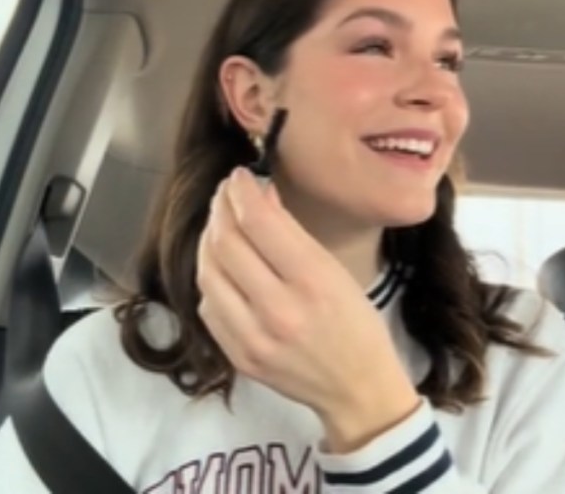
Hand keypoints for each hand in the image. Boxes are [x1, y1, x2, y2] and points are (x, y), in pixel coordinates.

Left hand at [196, 168, 419, 450]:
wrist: (357, 389)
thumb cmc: (356, 324)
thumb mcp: (335, 271)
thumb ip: (293, 234)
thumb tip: (259, 196)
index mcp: (312, 281)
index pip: (258, 222)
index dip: (240, 191)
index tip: (238, 176)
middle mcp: (278, 310)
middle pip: (226, 244)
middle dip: (220, 209)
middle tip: (225, 196)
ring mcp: (253, 337)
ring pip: (207, 273)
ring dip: (209, 241)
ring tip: (220, 227)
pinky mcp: (238, 356)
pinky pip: (208, 306)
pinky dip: (211, 279)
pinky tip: (223, 269)